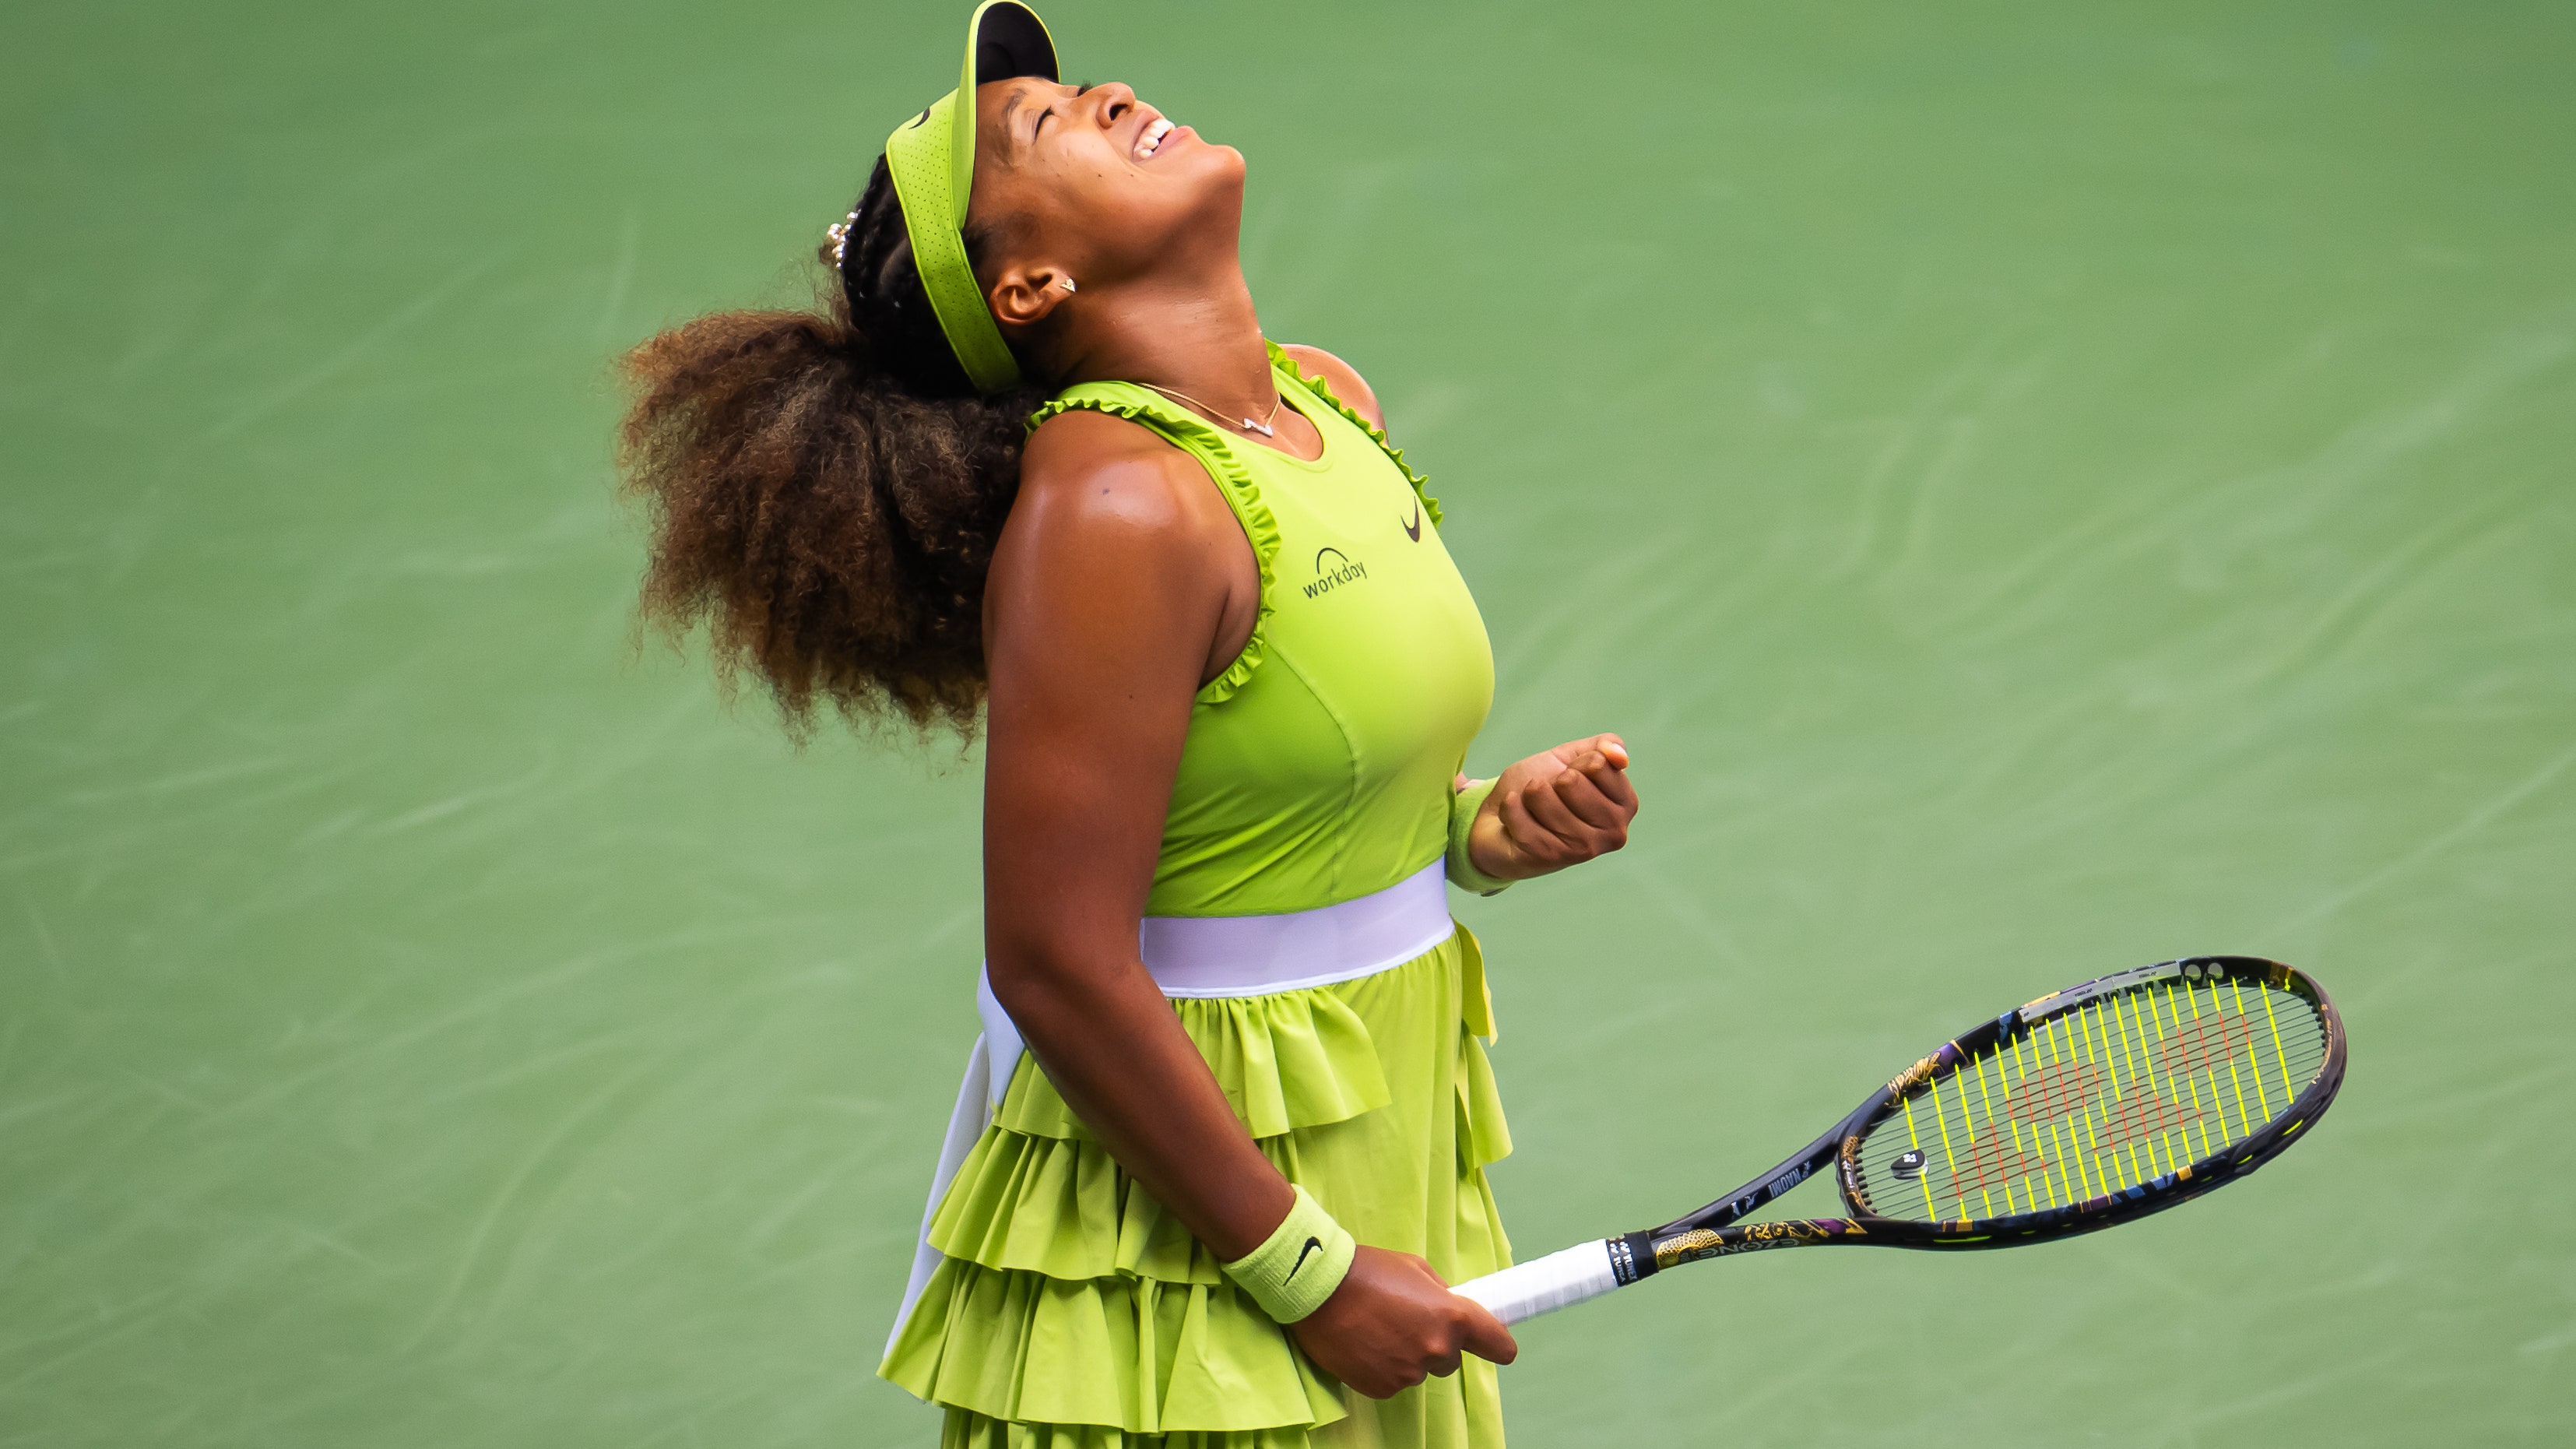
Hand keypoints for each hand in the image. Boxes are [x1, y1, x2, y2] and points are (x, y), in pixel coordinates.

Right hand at [1285, 1246, 1517, 1398]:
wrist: (1318, 1289)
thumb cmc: (1367, 1269)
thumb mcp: (1414, 1266)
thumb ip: (1440, 1291)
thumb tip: (1448, 1304)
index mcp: (1451, 1317)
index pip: (1498, 1344)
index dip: (1497, 1344)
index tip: (1494, 1344)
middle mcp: (1436, 1349)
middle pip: (1451, 1359)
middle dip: (1435, 1343)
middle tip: (1405, 1320)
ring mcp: (1409, 1373)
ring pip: (1420, 1370)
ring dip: (1407, 1355)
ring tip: (1377, 1329)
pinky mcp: (1383, 1388)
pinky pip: (1393, 1381)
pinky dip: (1384, 1367)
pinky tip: (1365, 1345)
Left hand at [1461, 734, 1637, 881]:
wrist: (1504, 824)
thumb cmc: (1545, 787)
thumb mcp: (1573, 757)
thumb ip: (1603, 746)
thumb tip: (1618, 755)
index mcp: (1626, 805)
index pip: (1597, 763)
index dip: (1575, 763)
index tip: (1571, 778)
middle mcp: (1612, 832)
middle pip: (1569, 780)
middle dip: (1550, 780)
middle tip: (1550, 796)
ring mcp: (1581, 848)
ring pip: (1540, 794)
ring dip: (1527, 794)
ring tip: (1533, 808)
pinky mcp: (1547, 856)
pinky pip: (1517, 812)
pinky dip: (1509, 807)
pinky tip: (1515, 817)